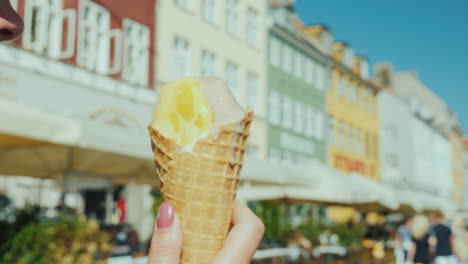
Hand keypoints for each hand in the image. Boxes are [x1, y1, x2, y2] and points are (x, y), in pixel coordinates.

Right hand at [147, 200, 264, 263]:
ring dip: (207, 234)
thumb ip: (165, 249)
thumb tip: (168, 211)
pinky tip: (183, 251)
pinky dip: (204, 247)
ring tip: (182, 231)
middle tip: (189, 212)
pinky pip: (222, 255)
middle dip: (215, 217)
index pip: (251, 225)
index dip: (234, 205)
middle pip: (240, 231)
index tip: (210, 199)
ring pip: (229, 244)